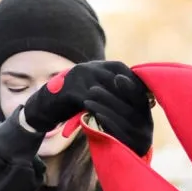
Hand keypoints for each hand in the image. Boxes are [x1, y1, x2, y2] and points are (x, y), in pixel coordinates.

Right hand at [23, 61, 153, 156]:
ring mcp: (79, 77)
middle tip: (145, 113)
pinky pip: (93, 102)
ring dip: (121, 108)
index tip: (147, 101)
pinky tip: (114, 124)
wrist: (44, 107)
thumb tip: (140, 100)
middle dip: (132, 97)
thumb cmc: (72, 103)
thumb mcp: (94, 94)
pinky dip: (105, 113)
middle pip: (118, 80)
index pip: (123, 71)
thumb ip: (112, 93)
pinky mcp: (71, 90)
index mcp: (96, 66)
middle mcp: (89, 67)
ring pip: (108, 92)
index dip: (136, 86)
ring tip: (133, 121)